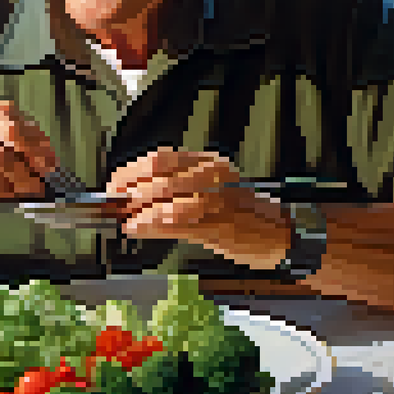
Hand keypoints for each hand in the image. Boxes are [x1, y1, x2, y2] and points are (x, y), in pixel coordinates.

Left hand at [106, 146, 292, 269]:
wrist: (280, 233)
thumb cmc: (243, 213)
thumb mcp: (211, 191)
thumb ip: (176, 189)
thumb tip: (134, 194)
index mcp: (208, 163)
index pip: (160, 159)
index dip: (130, 172)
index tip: (114, 185)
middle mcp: (213, 176)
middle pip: (158, 178)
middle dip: (129, 193)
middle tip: (115, 206)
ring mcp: (217, 201)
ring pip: (166, 200)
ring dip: (138, 211)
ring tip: (125, 219)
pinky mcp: (219, 227)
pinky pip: (177, 224)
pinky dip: (151, 226)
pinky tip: (137, 229)